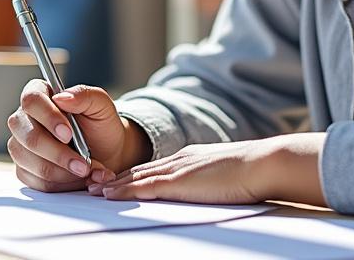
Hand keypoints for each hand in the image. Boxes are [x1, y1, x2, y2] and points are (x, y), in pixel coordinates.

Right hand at [7, 80, 149, 192]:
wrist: (107, 154)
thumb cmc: (101, 126)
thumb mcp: (101, 105)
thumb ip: (84, 95)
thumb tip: (62, 97)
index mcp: (40, 95)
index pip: (31, 100)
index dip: (48, 117)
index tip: (68, 133)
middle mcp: (24, 119)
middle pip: (29, 136)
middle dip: (59, 153)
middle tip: (83, 163)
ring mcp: (21, 146)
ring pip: (33, 162)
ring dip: (64, 171)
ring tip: (87, 169)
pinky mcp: (24, 170)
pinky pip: (37, 181)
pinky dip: (62, 183)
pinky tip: (78, 177)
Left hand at [89, 133, 327, 205]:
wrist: (262, 165)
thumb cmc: (251, 174)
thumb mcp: (222, 176)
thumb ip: (208, 181)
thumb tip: (204, 191)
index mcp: (190, 158)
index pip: (154, 167)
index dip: (132, 174)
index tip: (114, 179)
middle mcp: (179, 159)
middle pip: (139, 169)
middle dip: (115, 177)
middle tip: (92, 182)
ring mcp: (178, 169)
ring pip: (136, 176)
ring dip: (113, 184)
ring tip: (93, 189)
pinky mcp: (179, 181)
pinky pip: (145, 187)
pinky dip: (125, 190)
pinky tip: (110, 195)